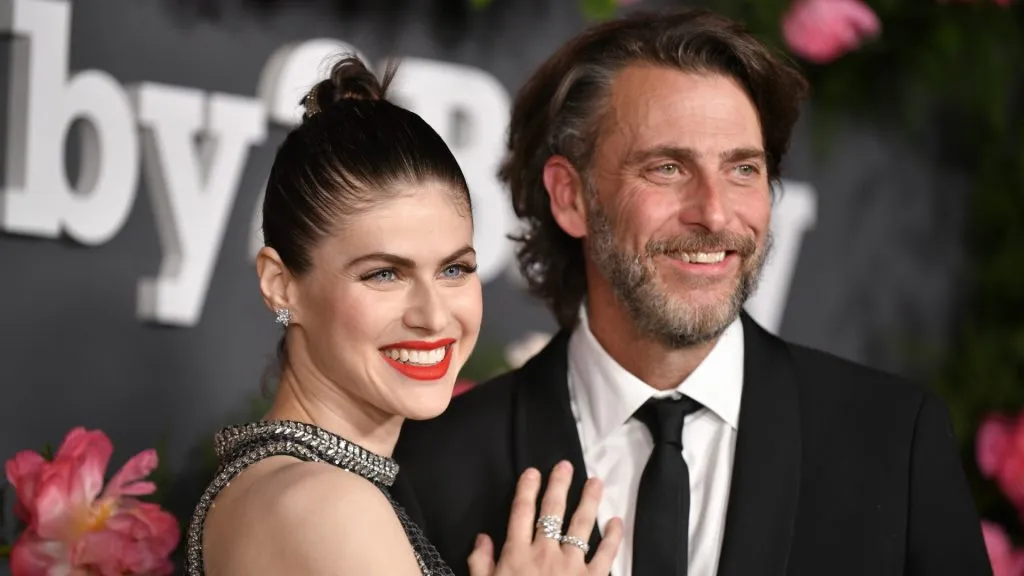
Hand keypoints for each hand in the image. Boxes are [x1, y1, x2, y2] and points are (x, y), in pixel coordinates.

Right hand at [467, 461, 622, 575]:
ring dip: (589, 501)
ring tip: (596, 481)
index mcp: (517, 555)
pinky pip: (606, 555)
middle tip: (566, 466)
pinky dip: (613, 538)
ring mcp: (571, 566)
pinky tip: (617, 522)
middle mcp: (545, 554)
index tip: (533, 472)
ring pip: (581, 526)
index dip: (527, 490)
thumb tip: (482, 538)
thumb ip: (481, 564)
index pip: (521, 513)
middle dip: (559, 486)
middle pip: (552, 512)